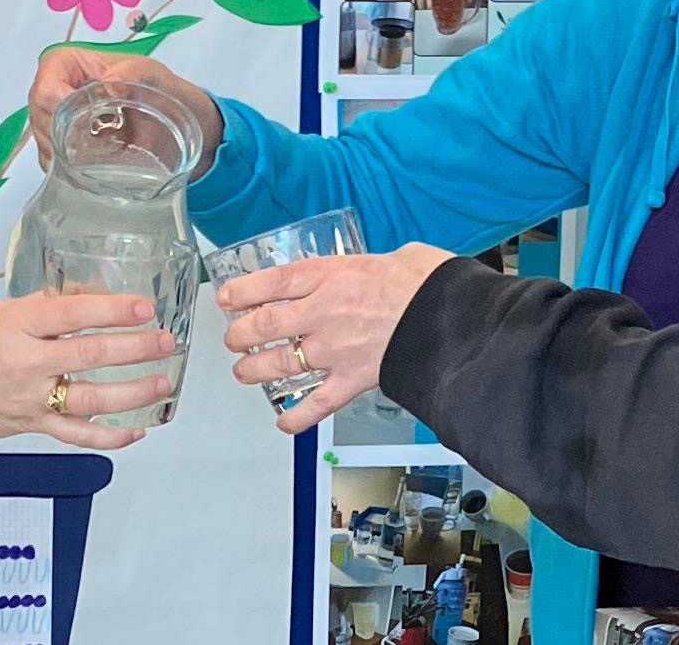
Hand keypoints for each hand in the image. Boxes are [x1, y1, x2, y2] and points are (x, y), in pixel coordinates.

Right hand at [0, 291, 180, 449]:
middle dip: (136, 349)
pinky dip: (109, 437)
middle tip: (165, 342)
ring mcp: (31, 399)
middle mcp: (27, 363)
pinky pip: (77, 435)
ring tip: (162, 382)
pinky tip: (135, 430)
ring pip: (92, 400)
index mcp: (18, 326)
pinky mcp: (32, 425)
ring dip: (133, 393)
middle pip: (91, 355)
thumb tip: (90, 296)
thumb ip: (46, 306)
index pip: (74, 314)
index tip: (144, 307)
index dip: (113, 310)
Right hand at [26, 47, 224, 175]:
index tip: (78, 121)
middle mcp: (58, 90)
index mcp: (72, 63)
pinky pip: (53, 163)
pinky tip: (90, 170)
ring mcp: (58, 121)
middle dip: (60, 134)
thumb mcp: (155, 75)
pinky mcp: (64, 148)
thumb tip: (111, 81)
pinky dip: (68, 170)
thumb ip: (136, 72)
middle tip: (93, 146)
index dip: (54, 103)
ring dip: (65, 155)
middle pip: (40, 115)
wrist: (179, 124)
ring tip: (99, 156)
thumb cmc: (162, 92)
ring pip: (44, 141)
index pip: (47, 82)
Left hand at [214, 243, 453, 433]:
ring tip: (244, 372)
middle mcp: (324, 312)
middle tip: (233, 339)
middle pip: (265, 325)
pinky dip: (296, 417)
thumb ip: (377, 266)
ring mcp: (335, 349)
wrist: (451, 318)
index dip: (243, 291)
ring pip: (280, 363)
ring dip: (255, 370)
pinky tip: (283, 422)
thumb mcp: (399, 255)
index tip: (227, 298)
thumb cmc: (430, 284)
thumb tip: (386, 265)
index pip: (272, 282)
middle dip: (240, 334)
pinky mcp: (352, 380)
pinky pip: (317, 404)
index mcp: (332, 276)